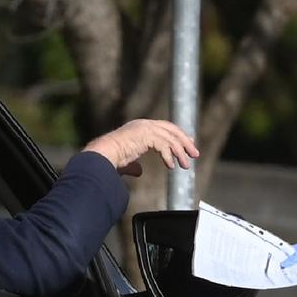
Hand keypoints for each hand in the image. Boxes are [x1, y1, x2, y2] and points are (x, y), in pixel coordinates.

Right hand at [84, 119, 199, 176]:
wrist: (101, 156)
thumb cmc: (110, 160)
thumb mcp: (126, 162)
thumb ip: (134, 165)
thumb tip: (139, 172)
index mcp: (140, 127)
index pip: (165, 127)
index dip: (178, 135)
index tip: (189, 143)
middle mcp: (143, 124)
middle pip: (172, 130)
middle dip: (185, 142)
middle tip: (195, 154)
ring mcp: (144, 128)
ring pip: (170, 138)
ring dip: (180, 152)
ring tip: (186, 165)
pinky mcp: (145, 135)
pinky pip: (164, 145)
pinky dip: (169, 156)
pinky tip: (171, 166)